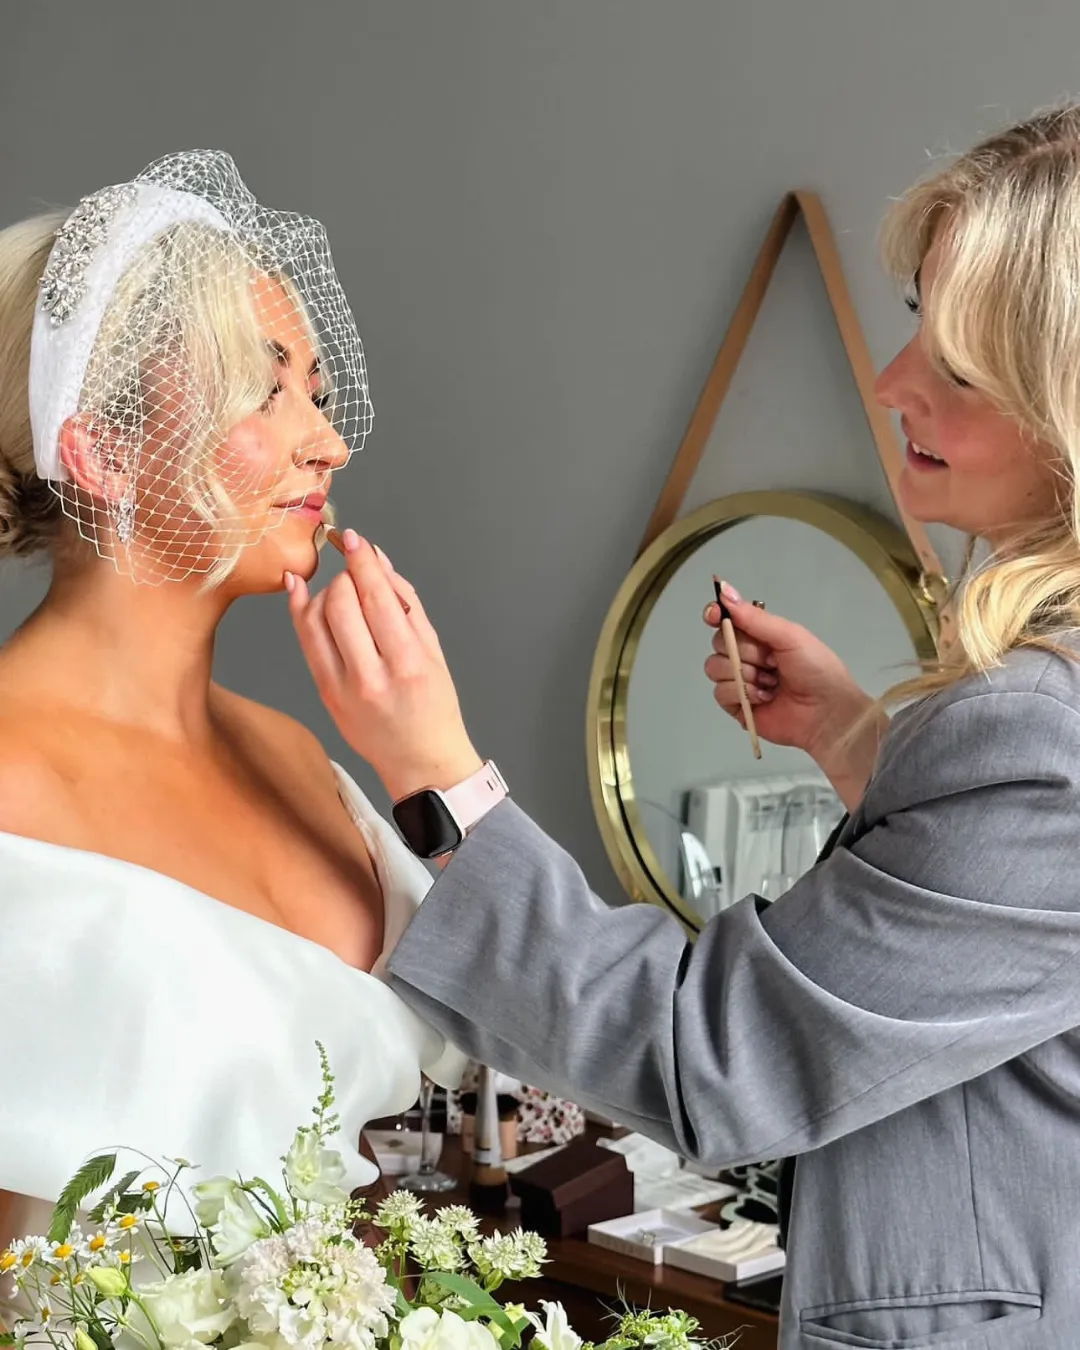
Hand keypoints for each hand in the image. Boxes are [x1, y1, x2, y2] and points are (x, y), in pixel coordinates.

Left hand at [286, 530, 482, 801]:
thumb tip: (379, 562)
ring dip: (325, 592)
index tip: (354, 539)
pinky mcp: (324, 695)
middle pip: (341, 604)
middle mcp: (372, 677)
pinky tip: (300, 590)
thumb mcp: (434, 652)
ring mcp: (342, 688)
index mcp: (407, 663)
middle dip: (345, 578)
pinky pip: (305, 642)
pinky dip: (300, 611)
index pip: (377, 598)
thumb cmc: (434, 706)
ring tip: (342, 591)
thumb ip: (406, 603)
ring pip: (316, 619)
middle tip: (357, 575)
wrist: (421, 760)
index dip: (362, 562)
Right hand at [704, 582, 885, 809]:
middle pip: (718, 643)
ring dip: (743, 673)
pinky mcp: (736, 706)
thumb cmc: (816, 669)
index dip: (715, 615)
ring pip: (714, 667)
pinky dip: (742, 693)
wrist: (827, 712)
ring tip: (770, 683)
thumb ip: (754, 617)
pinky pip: (719, 692)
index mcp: (760, 636)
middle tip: (770, 661)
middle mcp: (746, 656)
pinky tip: (764, 697)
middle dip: (743, 651)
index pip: (726, 620)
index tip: (714, 616)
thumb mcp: (789, 636)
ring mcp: (739, 682)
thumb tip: (724, 590)